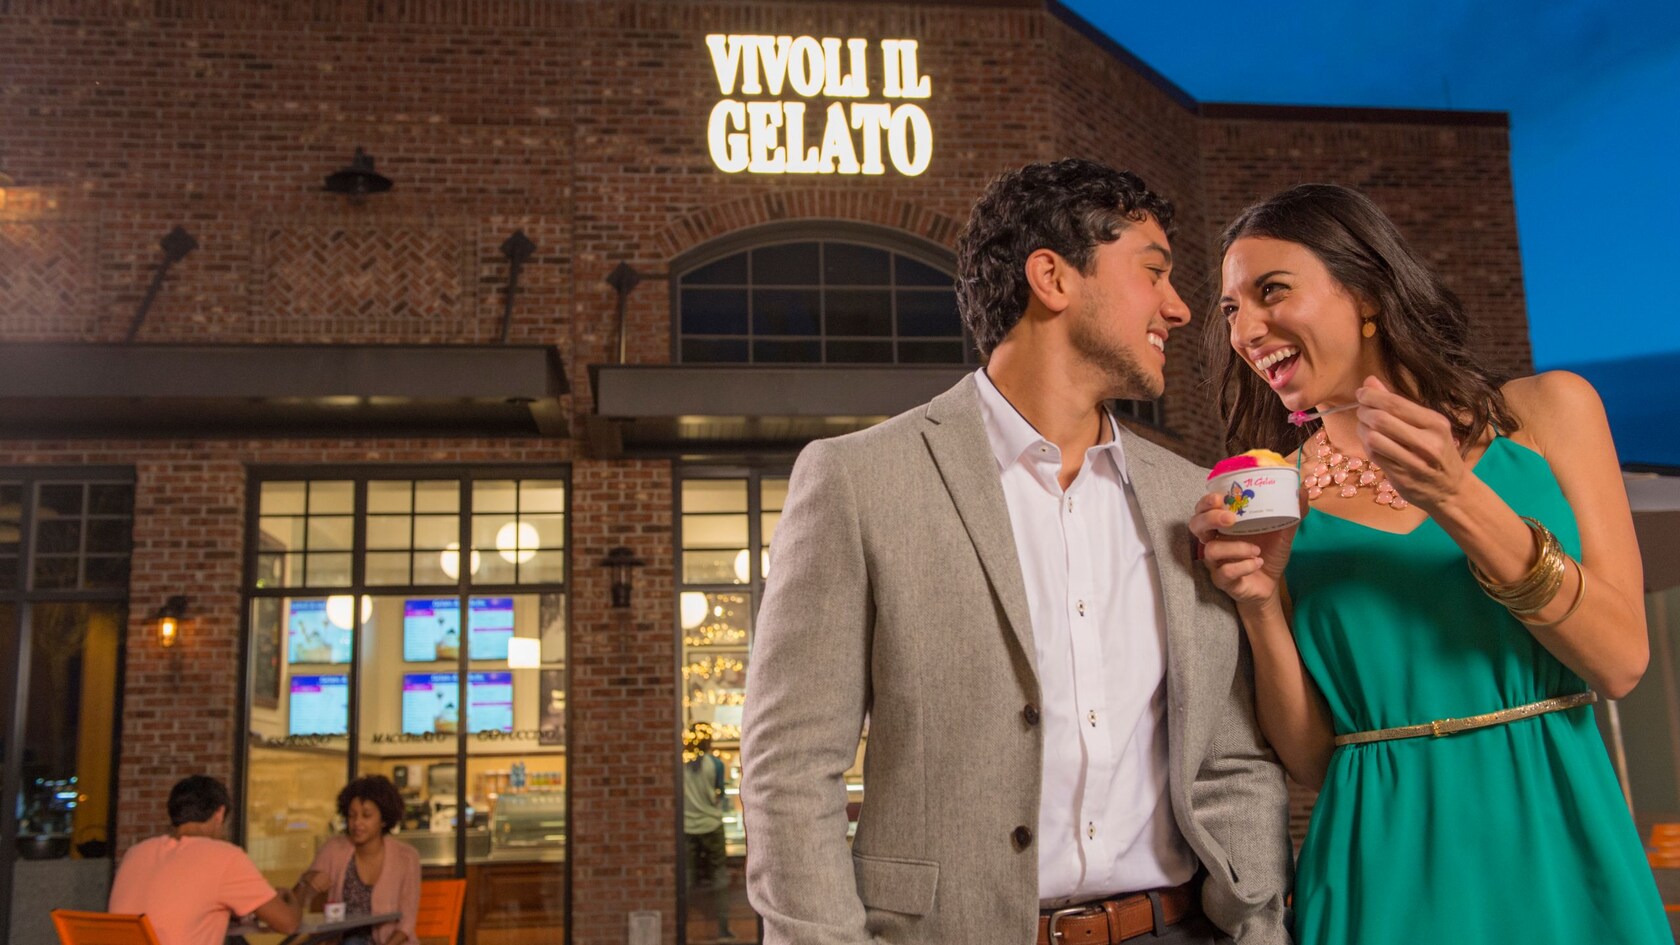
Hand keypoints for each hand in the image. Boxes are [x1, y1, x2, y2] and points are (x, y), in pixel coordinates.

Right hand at [1189, 489, 1299, 607]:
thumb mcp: (1283, 532)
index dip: (1206, 501)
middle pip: (1196, 525)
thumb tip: (1301, 489)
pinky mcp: (1222, 580)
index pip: (1204, 508)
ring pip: (1211, 550)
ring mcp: (1216, 561)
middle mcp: (1215, 540)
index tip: (1219, 497)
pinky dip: (1243, 566)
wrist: (1270, 584)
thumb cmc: (1269, 553)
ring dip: (1236, 548)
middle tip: (1232, 519)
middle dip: (1210, 518)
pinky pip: (1224, 572)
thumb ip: (1291, 512)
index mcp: (1225, 525)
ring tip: (1256, 550)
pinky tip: (1257, 563)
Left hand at [1353, 376, 1466, 511]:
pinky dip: (1367, 446)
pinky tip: (1371, 443)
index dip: (1372, 396)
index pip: (1395, 403)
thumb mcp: (1427, 425)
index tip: (1362, 393)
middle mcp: (1427, 442)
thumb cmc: (1438, 452)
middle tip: (1361, 410)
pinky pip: (1374, 455)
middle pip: (1381, 419)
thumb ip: (1398, 403)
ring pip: (1373, 438)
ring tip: (1365, 427)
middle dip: (1364, 411)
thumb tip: (1370, 381)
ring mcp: (1414, 462)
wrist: (1452, 490)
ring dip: (1362, 429)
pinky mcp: (1402, 477)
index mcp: (1436, 423)